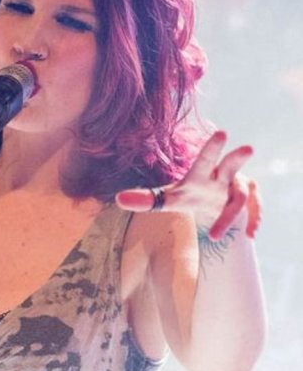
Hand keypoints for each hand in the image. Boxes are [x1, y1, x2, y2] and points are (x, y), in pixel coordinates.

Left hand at [115, 131, 260, 239]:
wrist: (213, 206)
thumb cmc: (189, 196)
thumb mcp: (168, 199)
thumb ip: (146, 199)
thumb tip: (118, 199)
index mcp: (203, 173)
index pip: (206, 158)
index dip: (213, 147)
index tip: (222, 132)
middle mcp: (223, 177)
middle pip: (232, 165)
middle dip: (238, 157)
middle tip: (248, 148)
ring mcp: (238, 190)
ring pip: (241, 197)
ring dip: (230, 216)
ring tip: (217, 238)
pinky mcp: (248, 205)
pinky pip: (253, 212)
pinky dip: (252, 221)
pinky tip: (250, 234)